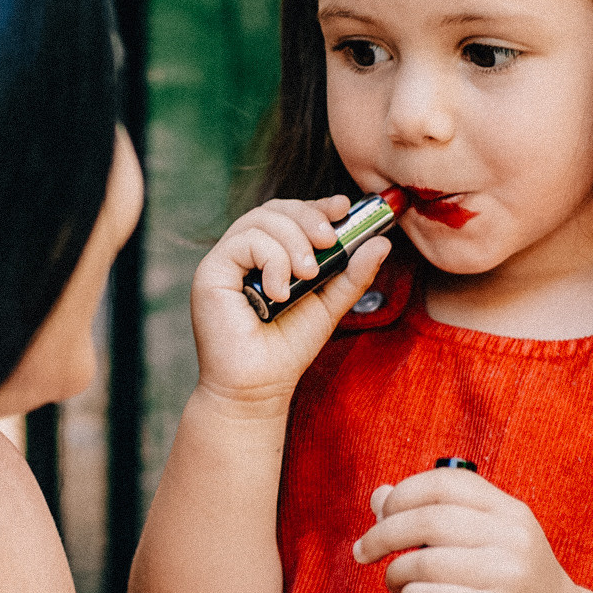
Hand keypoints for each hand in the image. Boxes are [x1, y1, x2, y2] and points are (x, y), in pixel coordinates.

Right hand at [190, 196, 390, 414]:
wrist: (258, 387)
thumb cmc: (288, 348)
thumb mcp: (330, 304)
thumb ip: (353, 273)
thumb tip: (381, 242)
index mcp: (270, 254)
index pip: (290, 213)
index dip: (316, 205)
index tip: (342, 206)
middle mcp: (245, 253)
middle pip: (275, 209)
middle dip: (308, 217)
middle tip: (330, 241)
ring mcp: (226, 260)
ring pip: (261, 220)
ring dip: (293, 242)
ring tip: (307, 276)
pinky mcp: (211, 271)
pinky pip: (245, 241)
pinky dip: (272, 260)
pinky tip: (280, 292)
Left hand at [352, 467, 587, 592]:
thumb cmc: (511, 580)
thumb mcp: (484, 538)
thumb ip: (434, 514)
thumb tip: (378, 496)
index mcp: (508, 510)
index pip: (446, 482)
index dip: (404, 493)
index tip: (381, 512)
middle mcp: (511, 537)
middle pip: (430, 519)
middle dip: (384, 533)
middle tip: (365, 550)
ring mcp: (507, 576)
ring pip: (427, 561)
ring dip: (396, 571)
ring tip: (393, 581)